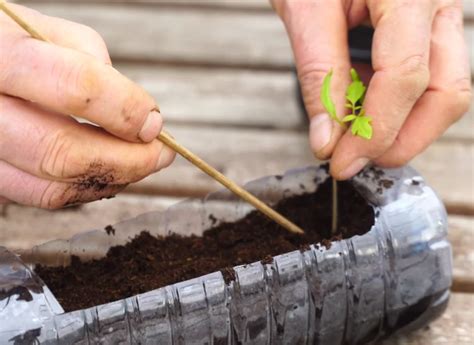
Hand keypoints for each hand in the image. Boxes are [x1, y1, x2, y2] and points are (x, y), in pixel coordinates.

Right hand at [0, 4, 174, 207]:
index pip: (77, 88)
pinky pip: (41, 196)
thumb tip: (135, 115)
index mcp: (0, 56)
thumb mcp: (46, 31)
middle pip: (63, 153)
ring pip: (52, 188)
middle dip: (128, 161)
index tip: (154, 124)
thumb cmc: (8, 45)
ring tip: (137, 163)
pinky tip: (105, 170)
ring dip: (110, 181)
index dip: (127, 111)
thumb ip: (93, 62)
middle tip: (159, 155)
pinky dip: (84, 188)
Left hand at [272, 0, 470, 178]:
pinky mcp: (430, 26)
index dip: (374, 131)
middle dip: (401, 139)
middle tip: (355, 160)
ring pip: (445, 89)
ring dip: (402, 127)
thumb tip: (327, 140)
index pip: (406, 76)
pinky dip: (396, 105)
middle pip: (446, 92)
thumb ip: (320, 76)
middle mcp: (439, 0)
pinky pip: (429, 77)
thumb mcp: (305, 11)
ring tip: (354, 137)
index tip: (340, 162)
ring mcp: (442, 13)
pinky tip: (363, 110)